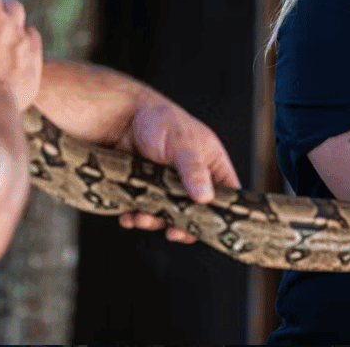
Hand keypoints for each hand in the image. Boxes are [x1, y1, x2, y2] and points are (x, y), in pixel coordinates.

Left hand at [116, 91, 240, 243]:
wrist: (122, 117)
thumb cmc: (160, 119)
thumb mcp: (182, 143)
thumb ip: (194, 169)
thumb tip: (205, 197)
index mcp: (211, 164)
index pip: (227, 195)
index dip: (221, 214)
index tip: (209, 227)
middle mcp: (193, 178)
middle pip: (195, 212)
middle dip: (181, 224)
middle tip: (172, 231)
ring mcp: (169, 186)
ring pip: (168, 215)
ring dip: (154, 221)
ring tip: (141, 217)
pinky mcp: (148, 189)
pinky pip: (145, 210)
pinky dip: (136, 216)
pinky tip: (129, 215)